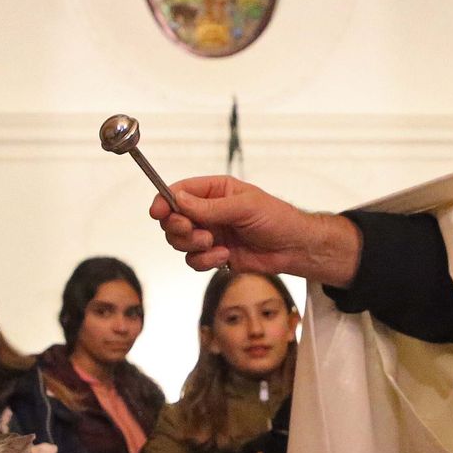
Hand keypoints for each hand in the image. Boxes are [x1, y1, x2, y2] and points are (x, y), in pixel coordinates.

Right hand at [150, 175, 360, 285]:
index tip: (159, 212)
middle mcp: (207, 211)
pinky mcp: (213, 255)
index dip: (164, 201)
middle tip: (198, 233)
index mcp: (214, 190)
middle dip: (180, 228)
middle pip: (172, 219)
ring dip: (194, 246)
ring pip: (179, 242)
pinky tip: (225, 256)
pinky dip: (205, 261)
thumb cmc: (276, 218)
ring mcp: (209, 234)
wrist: (293, 248)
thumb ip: (210, 207)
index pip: (178, 191)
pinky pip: (193, 260)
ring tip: (216, 244)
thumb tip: (179, 200)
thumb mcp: (245, 206)